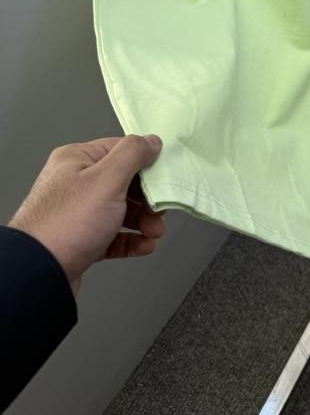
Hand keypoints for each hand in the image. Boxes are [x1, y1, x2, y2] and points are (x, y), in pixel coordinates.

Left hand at [7, 134, 166, 295]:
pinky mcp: (81, 241)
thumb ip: (133, 154)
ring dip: (143, 221)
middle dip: (148, 199)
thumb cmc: (69, 222)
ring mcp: (77, 214)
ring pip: (120, 211)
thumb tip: (151, 141)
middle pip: (124, 183)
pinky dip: (131, 239)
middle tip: (160, 212)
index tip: (164, 177)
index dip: (146, 163)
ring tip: (154, 233)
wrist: (39, 273)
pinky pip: (112, 235)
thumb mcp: (107, 179)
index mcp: (77, 160)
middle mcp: (75, 183)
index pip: (121, 151)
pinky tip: (144, 245)